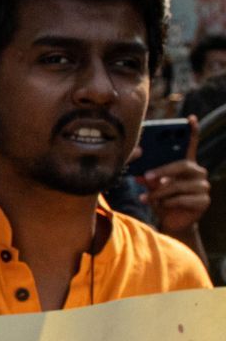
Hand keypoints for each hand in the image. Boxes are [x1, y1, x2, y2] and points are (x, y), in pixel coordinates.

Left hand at [141, 117, 209, 237]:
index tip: (190, 118)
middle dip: (162, 170)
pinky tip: (161, 205)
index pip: (191, 145)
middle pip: (183, 165)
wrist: (171, 221)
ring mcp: (203, 187)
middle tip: (146, 176)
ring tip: (146, 197)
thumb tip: (137, 168)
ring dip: (159, 192)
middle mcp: (198, 172)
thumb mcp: (152, 186)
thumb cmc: (162, 199)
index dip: (192, 131)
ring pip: (179, 185)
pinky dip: (168, 202)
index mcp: (186, 165)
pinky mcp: (203, 201)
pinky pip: (183, 199)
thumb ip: (147, 175)